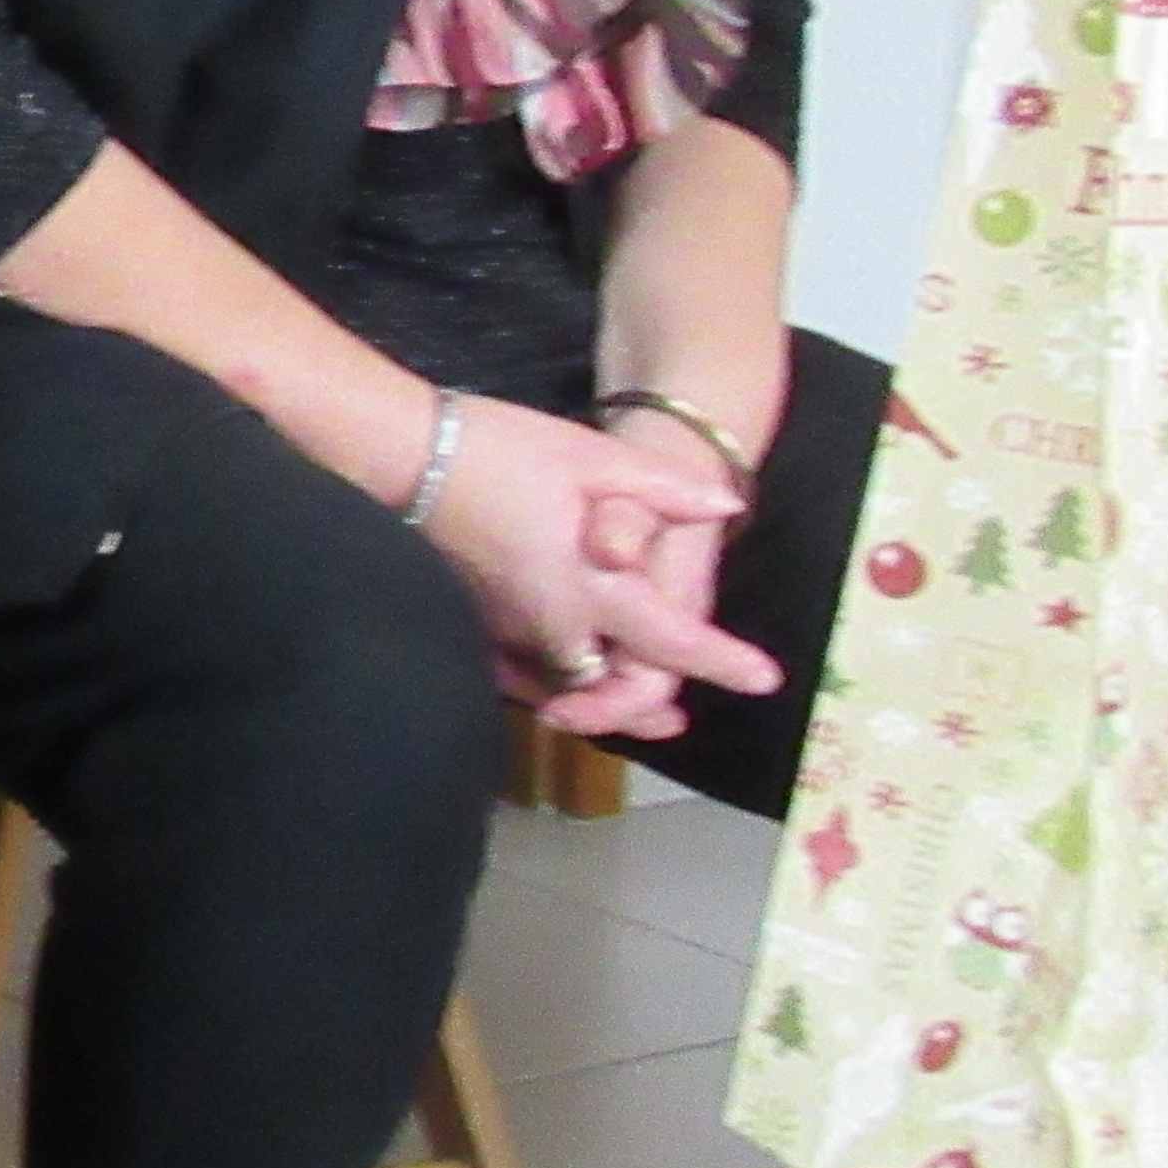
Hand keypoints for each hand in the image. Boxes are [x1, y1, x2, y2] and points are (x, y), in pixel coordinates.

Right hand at [412, 394, 776, 741]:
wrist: (401, 455)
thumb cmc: (500, 449)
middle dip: (647, 705)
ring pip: (565, 685)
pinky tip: (554, 682)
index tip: (766, 681)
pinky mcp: (470, 622)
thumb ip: (662, 489)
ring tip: (627, 710)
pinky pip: (516, 675)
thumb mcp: (592, 454)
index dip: (722, 662)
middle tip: (678, 718)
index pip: (671, 641)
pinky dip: (545, 686)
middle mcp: (550, 623)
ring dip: (599, 700)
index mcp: (590, 584)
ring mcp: (503, 630)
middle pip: (614, 687)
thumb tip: (726, 505)